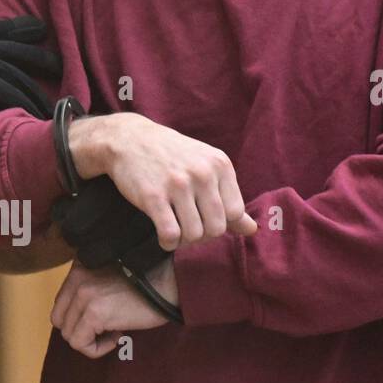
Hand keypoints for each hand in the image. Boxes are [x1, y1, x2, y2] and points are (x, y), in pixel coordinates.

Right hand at [0, 16, 62, 134]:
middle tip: (61, 64)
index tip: (40, 29)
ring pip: (14, 75)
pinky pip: (5, 93)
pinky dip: (22, 102)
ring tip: (53, 104)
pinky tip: (35, 112)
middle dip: (39, 58)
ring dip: (36, 91)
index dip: (21, 29)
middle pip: (14, 50)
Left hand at [50, 258, 179, 358]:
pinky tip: (118, 336)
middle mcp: (76, 278)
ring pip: (68, 335)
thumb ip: (88, 290)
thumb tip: (77, 321)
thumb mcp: (109, 278)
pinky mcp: (94, 314)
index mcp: (78, 267)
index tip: (104, 319)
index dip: (79, 319)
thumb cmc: (147, 284)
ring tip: (116, 331)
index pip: (60, 305)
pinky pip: (80, 344)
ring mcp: (84, 295)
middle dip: (81, 331)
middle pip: (60, 321)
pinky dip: (97, 348)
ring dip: (91, 340)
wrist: (170, 282)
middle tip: (108, 329)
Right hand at [69, 113, 256, 250]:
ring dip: (184, 240)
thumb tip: (253, 229)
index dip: (221, 224)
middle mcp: (202, 173)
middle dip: (202, 236)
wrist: (129, 139)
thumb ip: (229, 198)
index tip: (204, 219)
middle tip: (188, 227)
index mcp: (220, 165)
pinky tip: (163, 235)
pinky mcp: (153, 196)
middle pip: (216, 228)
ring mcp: (177, 185)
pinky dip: (168, 243)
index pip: (235, 213)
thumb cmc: (171, 156)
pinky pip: (170, 234)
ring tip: (175, 230)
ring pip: (194, 235)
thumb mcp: (205, 167)